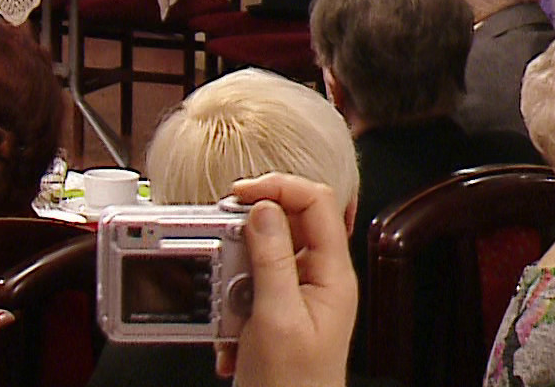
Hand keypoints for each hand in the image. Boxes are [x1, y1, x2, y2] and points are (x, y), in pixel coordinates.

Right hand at [218, 173, 355, 386]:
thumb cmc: (293, 386)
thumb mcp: (276, 317)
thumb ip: (270, 259)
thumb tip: (264, 209)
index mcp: (332, 275)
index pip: (316, 202)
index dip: (279, 187)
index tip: (240, 194)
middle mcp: (318, 277)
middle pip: (286, 221)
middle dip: (247, 232)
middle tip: (221, 240)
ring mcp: (297, 292)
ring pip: (261, 251)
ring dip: (233, 270)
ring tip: (227, 299)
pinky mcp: (275, 307)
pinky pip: (247, 281)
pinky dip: (228, 297)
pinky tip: (228, 325)